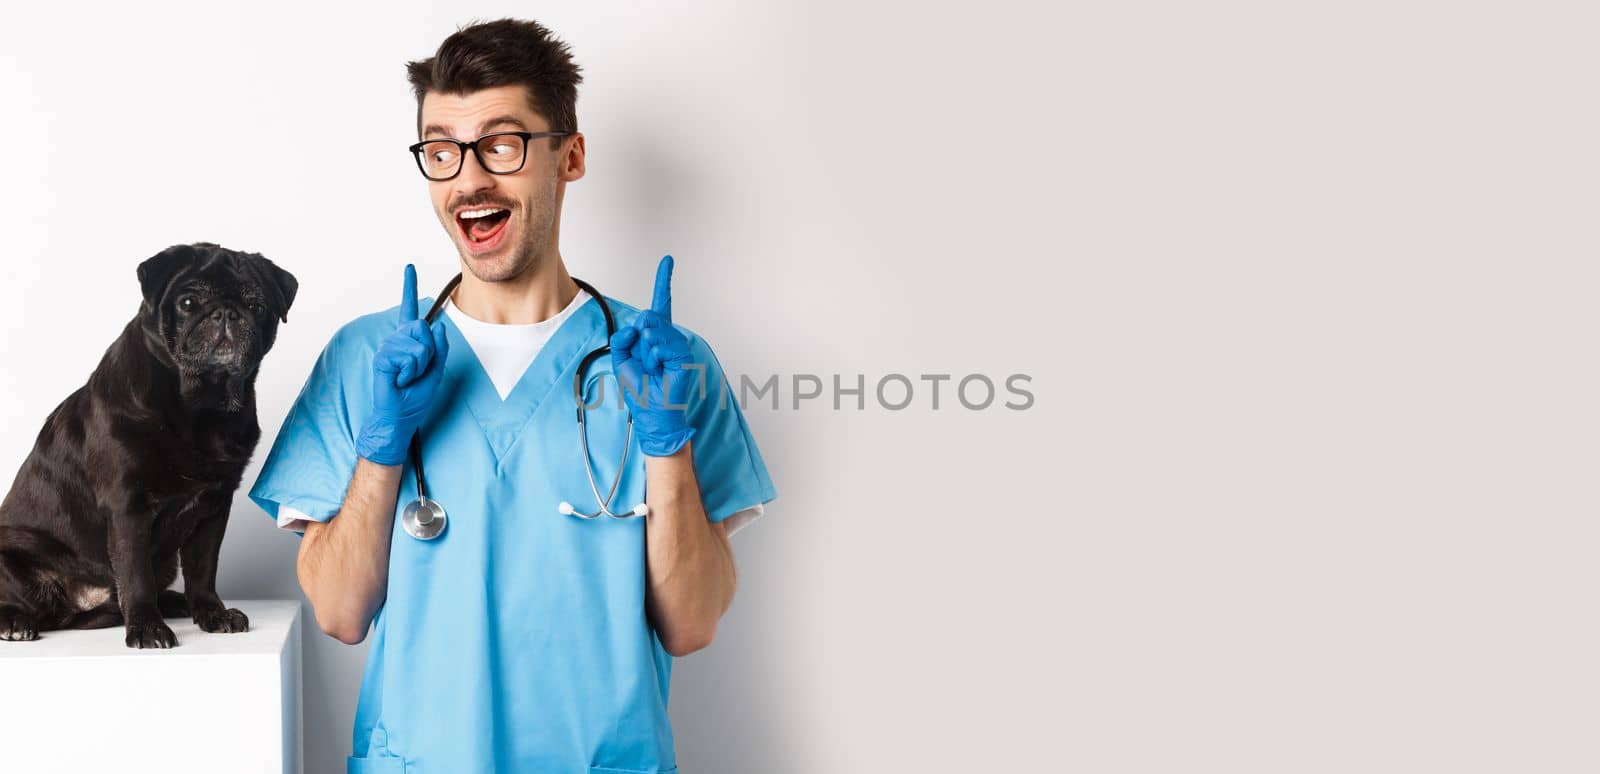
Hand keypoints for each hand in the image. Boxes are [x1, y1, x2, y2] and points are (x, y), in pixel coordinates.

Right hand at [355, 264, 449, 465]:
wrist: (400, 416)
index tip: (409, 267)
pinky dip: (411, 372)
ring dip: (420, 364)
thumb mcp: (437, 369)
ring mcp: (388, 347)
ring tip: (408, 376)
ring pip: (418, 343)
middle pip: (422, 326)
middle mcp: (397, 339)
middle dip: (429, 350)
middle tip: (419, 369)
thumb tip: (437, 327)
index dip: (409, 287)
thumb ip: (440, 348)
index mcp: (410, 340)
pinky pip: (409, 356)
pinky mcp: (382, 358)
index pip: (410, 310)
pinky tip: (401, 379)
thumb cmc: (416, 395)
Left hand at [610, 255, 697, 456]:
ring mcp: (678, 346)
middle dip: (639, 338)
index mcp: (655, 337)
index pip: (660, 304)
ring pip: (655, 330)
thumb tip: (637, 326)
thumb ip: (621, 338)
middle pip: (649, 317)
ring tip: (652, 368)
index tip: (668, 260)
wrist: (653, 414)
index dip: (664, 281)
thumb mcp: (620, 360)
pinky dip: (655, 355)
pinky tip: (658, 367)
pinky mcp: (684, 356)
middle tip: (644, 361)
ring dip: (645, 351)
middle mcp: (669, 338)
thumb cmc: (640, 390)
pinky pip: (663, 344)